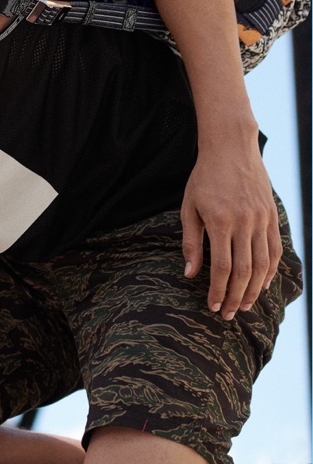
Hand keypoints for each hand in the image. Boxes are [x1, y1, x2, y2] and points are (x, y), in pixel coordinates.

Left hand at [181, 145, 280, 319]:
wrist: (231, 149)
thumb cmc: (203, 179)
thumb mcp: (189, 208)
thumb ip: (191, 242)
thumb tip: (190, 274)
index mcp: (220, 222)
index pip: (222, 268)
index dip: (219, 290)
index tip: (214, 306)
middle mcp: (244, 223)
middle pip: (244, 271)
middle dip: (236, 297)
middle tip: (229, 314)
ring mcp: (261, 219)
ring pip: (262, 264)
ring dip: (254, 289)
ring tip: (246, 305)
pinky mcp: (272, 216)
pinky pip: (274, 250)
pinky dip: (270, 270)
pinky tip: (263, 284)